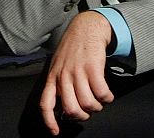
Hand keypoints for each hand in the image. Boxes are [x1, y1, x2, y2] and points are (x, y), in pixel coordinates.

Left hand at [39, 11, 113, 134]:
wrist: (86, 28)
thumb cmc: (72, 49)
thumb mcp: (59, 64)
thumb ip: (59, 83)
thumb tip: (63, 107)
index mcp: (53, 76)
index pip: (46, 103)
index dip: (49, 121)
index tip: (55, 132)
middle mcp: (64, 75)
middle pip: (71, 109)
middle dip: (82, 116)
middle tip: (88, 111)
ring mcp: (78, 72)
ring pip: (88, 104)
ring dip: (97, 107)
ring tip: (99, 100)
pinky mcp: (93, 68)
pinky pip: (101, 93)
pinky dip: (107, 98)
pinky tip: (107, 94)